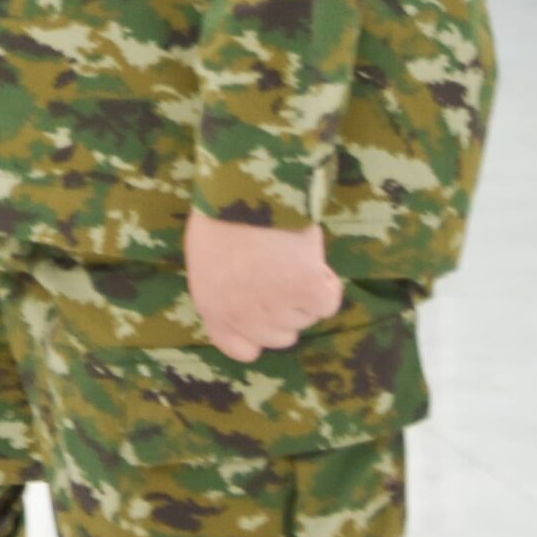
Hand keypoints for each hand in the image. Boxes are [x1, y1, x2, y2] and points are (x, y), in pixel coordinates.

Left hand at [184, 211, 344, 363]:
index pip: (242, 349)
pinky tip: (310, 258)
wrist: (242, 187)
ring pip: (307, 317)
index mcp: (214, 308)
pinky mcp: (307, 291)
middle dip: (285, 306)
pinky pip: (328, 301)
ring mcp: (277, 308)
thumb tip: (251, 300)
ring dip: (304, 291)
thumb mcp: (207, 259)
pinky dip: (326, 282)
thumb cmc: (220, 214)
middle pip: (282, 335)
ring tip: (288, 253)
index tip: (266, 311)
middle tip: (278, 268)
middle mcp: (244, 318)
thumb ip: (227, 290)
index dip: (258, 333)